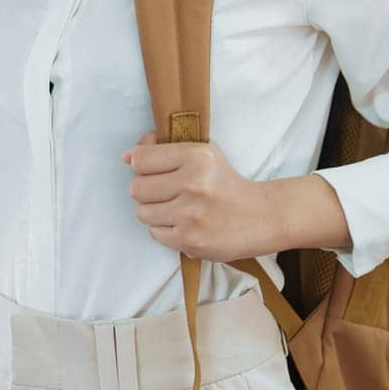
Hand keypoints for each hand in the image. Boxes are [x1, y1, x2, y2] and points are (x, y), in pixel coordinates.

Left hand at [122, 130, 276, 261]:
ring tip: (175, 209)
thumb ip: (164, 149)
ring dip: (154, 212)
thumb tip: (127, 155)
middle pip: (136, 188)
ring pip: (142, 213)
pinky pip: (156, 234)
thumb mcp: (202, 153)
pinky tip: (183, 224)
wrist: (261, 216)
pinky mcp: (190, 240)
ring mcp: (191, 214)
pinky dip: (165, 230)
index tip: (150, 168)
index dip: (140, 164)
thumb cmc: (225, 182)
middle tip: (165, 192)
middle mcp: (193, 184)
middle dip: (146, 191)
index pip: (141, 159)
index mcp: (196, 156)